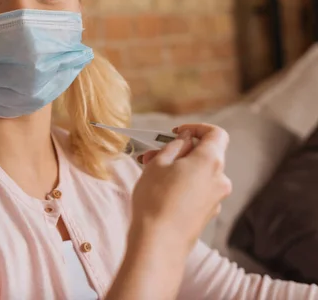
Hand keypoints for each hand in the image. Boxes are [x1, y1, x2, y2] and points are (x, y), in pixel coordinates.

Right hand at [130, 124, 231, 251]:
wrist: (159, 242)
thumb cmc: (156, 199)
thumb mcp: (158, 164)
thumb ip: (174, 146)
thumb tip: (185, 140)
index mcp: (210, 161)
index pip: (216, 133)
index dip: (197, 128)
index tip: (178, 132)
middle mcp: (220, 178)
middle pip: (206, 154)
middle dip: (180, 151)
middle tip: (153, 154)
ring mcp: (216, 198)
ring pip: (200, 173)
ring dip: (179, 168)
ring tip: (151, 172)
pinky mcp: (208, 213)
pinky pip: (198, 190)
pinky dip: (183, 184)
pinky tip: (161, 191)